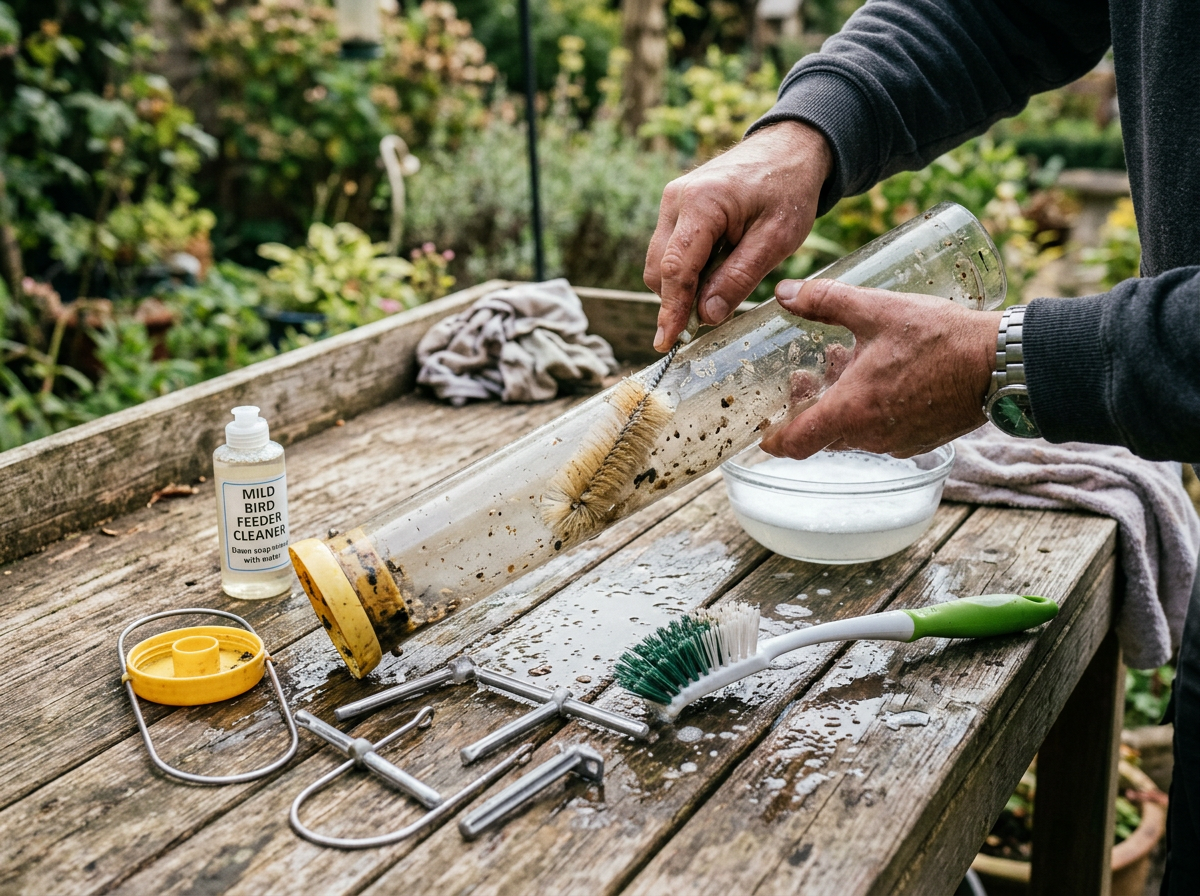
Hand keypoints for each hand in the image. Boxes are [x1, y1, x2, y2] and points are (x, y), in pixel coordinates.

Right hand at [644, 121, 832, 350]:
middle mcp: (676, 199)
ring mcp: (671, 201)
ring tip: (724, 283)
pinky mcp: (675, 207)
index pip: (676, 269)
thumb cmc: (788, 190)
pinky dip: (689, 270)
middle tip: (715, 314)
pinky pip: (670, 250)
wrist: (790, 148)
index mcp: (701, 203)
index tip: (666, 343)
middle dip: (679, 300)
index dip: (671, 310)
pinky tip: (718, 267)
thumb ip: (739, 278)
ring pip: (661, 262)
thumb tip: (706, 316)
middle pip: (659, 269)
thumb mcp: (776, 240)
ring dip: (684, 285)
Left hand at [760, 279, 1000, 458]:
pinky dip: (869, 411)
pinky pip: (880, 433)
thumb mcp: (878, 310)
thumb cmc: (941, 337)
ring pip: (852, 432)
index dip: (773, 439)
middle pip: (821, 434)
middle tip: (805, 375)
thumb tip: (785, 292)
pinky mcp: (918, 441)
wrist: (1002, 363)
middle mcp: (870, 436)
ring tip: (846, 362)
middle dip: (808, 406)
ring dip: (841, 404)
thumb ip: (826, 300)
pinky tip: (880, 377)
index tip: (762, 430)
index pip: (795, 443)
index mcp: (851, 411)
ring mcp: (896, 443)